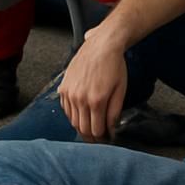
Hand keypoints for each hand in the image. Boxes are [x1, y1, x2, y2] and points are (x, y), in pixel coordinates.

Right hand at [58, 26, 128, 141]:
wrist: (101, 45)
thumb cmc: (114, 66)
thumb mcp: (120, 90)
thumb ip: (114, 113)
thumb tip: (111, 129)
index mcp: (96, 101)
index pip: (95, 131)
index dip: (102, 139)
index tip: (107, 139)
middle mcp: (79, 99)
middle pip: (82, 129)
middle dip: (92, 137)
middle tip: (100, 137)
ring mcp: (69, 93)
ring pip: (72, 121)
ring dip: (82, 126)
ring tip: (92, 125)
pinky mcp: (63, 87)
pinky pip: (66, 109)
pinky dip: (73, 115)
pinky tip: (82, 113)